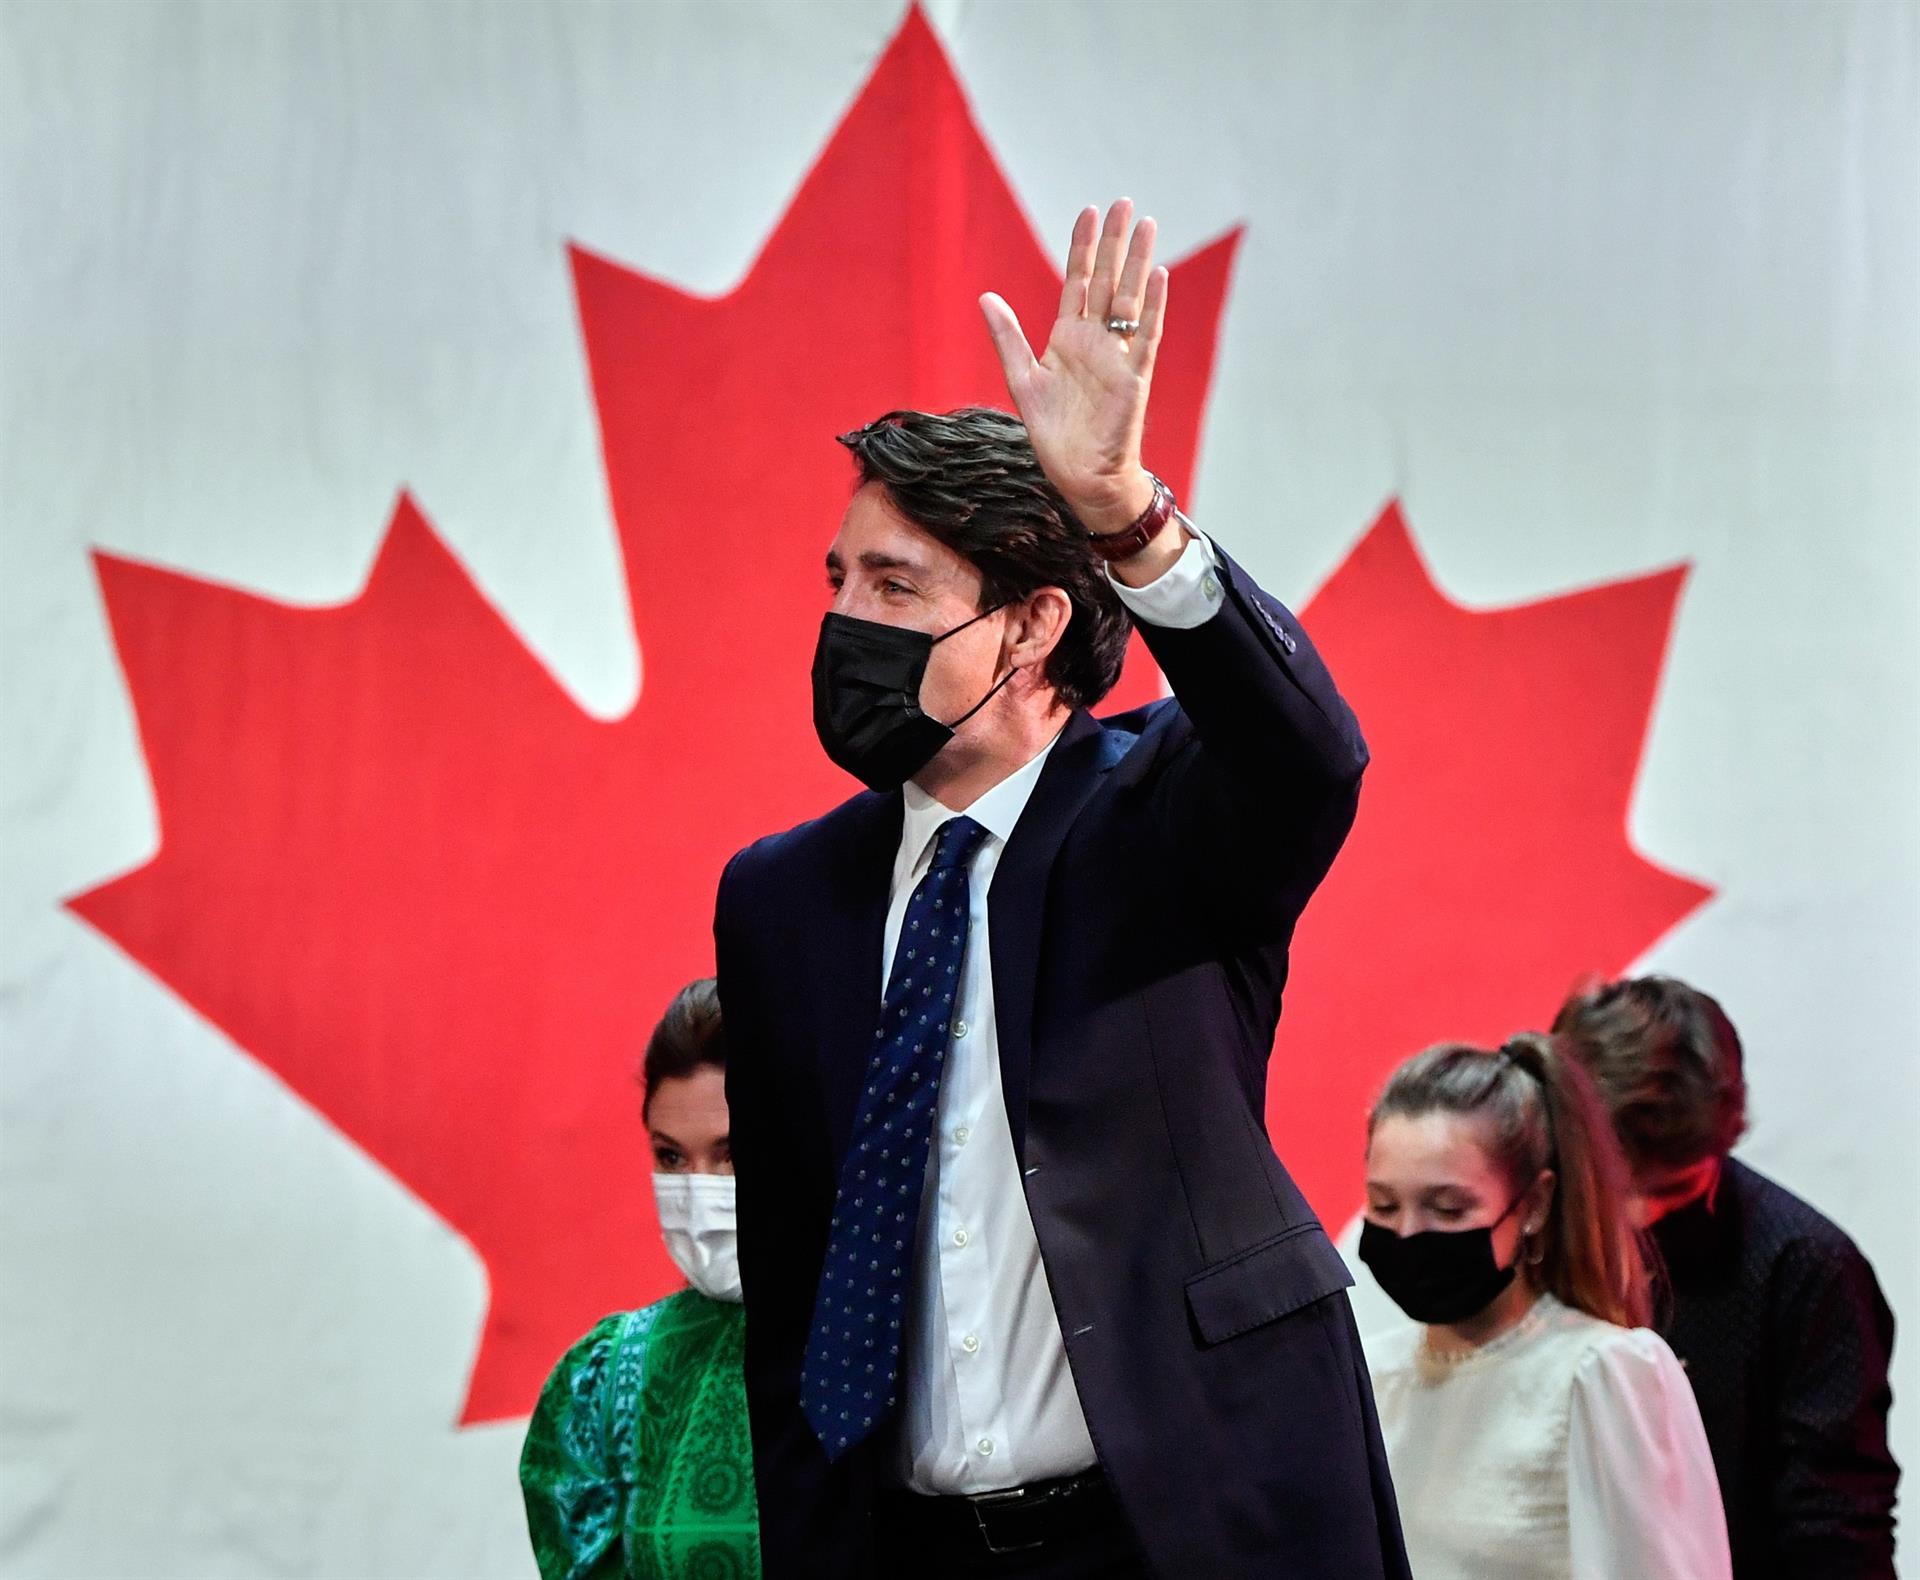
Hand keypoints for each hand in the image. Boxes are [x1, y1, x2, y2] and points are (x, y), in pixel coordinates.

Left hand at [980, 200, 1166, 535]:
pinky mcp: (1135, 377)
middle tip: (1125, 202)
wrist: (1081, 474)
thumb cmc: (1055, 433)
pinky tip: (1158, 275)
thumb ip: (1008, 338)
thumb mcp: (1023, 380)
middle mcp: (1097, 341)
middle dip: (1115, 242)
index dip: (1083, 247)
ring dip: (1138, 263)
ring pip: (1130, 299)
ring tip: (1147, 225)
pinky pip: (1146, 336)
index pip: (1079, 281)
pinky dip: (1153, 306)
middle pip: (1109, 280)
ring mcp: (1118, 356)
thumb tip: (986, 297)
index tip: (1089, 211)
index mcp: (1069, 338)